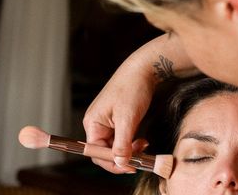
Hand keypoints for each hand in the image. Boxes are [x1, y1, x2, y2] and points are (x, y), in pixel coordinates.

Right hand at [83, 33, 197, 173]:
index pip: (96, 152)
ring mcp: (107, 121)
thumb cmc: (132, 88)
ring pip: (116, 146)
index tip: (130, 168)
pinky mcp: (118, 119)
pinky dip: (132, 142)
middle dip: (123, 156)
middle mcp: (97, 123)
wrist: (144, 69)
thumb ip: (122, 144)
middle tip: (140, 159)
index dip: (112, 163)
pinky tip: (142, 141)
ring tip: (144, 146)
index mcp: (93, 122)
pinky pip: (122, 138)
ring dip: (129, 150)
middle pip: (105, 151)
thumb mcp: (128, 118)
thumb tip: (120, 163)